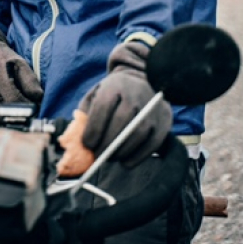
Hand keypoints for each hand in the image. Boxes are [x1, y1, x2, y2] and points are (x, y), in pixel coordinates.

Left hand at [79, 41, 172, 166]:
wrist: (141, 82)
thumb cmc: (113, 94)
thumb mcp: (96, 95)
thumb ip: (86, 114)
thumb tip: (78, 141)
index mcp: (115, 84)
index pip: (103, 106)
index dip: (94, 128)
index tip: (87, 145)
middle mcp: (136, 92)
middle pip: (121, 121)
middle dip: (107, 143)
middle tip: (97, 156)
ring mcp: (153, 106)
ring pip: (137, 134)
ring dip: (121, 151)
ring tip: (110, 158)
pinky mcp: (165, 120)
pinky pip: (152, 143)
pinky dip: (137, 156)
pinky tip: (125, 161)